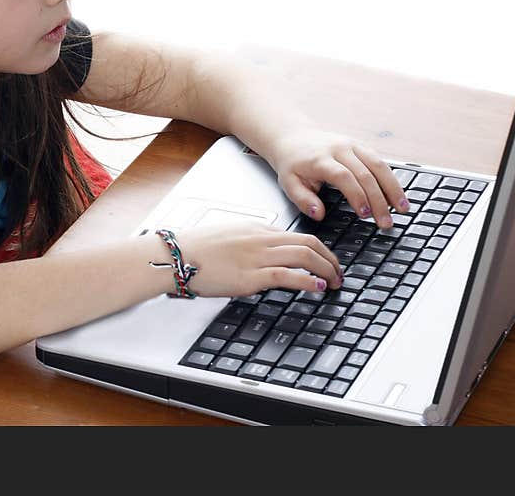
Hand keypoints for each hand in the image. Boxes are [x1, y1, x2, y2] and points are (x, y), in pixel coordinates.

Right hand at [172, 219, 342, 296]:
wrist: (175, 255)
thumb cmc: (195, 248)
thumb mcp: (228, 236)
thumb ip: (250, 242)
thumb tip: (266, 254)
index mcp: (256, 228)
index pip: (297, 235)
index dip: (319, 249)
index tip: (326, 262)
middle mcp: (260, 238)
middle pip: (308, 242)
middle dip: (330, 259)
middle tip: (339, 273)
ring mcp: (256, 256)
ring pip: (303, 255)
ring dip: (325, 269)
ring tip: (334, 282)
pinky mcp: (249, 276)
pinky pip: (286, 274)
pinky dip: (307, 280)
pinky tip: (317, 286)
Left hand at [263, 128, 410, 227]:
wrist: (293, 136)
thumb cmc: (292, 163)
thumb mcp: (288, 183)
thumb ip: (302, 200)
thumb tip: (319, 214)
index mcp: (321, 159)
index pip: (344, 177)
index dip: (357, 195)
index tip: (365, 215)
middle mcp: (339, 149)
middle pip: (366, 173)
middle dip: (379, 200)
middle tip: (386, 222)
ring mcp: (352, 144)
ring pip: (378, 165)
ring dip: (393, 188)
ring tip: (403, 208)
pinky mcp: (360, 145)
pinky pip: (380, 161)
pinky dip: (391, 178)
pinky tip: (398, 194)